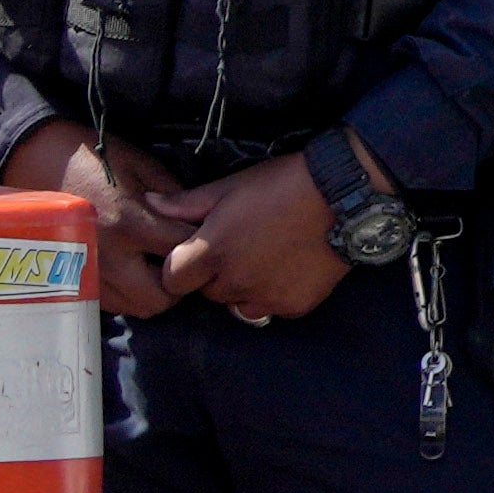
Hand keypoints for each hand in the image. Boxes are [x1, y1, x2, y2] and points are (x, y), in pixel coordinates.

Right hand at [0, 119, 184, 319]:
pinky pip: (111, 303)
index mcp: (128, 223)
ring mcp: (85, 273)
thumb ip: (174, 200)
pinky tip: (133, 271)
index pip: (182, 251)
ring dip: (154, 291)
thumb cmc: (94, 159)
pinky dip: (128, 294)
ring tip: (157, 266)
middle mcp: (107, 256)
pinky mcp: (70, 281)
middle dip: (180, 282)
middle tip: (183, 260)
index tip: (206, 236)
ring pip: (135, 307)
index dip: (203, 245)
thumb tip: (200, 225)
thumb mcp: (142, 167)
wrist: (37, 160)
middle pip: (161, 297)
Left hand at [173, 151, 351, 325]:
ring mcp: (266, 297)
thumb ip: (185, 203)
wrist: (345, 193)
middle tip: (240, 248)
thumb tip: (149, 203)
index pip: (172, 280)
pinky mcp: (295, 305)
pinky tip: (291, 268)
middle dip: (216, 275)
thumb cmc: (281, 184)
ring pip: (239, 305)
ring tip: (265, 260)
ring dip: (244, 289)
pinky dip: (276, 294)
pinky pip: (273, 308)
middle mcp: (234, 282)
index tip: (198, 251)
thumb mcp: (229, 187)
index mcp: (211, 253)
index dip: (182, 266)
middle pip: (208, 292)